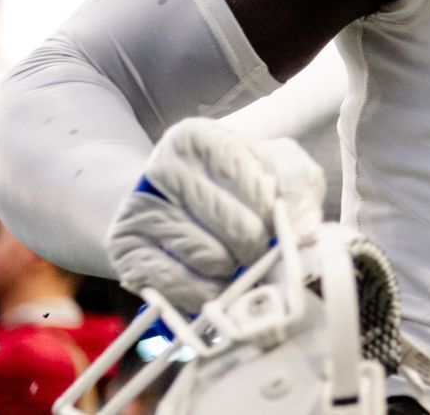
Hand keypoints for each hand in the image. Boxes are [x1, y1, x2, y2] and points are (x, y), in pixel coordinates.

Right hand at [105, 118, 325, 312]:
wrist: (164, 200)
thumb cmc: (229, 181)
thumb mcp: (272, 164)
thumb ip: (298, 185)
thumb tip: (303, 227)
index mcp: (200, 137)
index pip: (258, 189)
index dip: (277, 218)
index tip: (278, 225)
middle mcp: (162, 167)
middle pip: (238, 228)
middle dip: (259, 249)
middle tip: (260, 253)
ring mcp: (139, 210)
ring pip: (211, 260)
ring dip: (233, 271)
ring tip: (233, 261)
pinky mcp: (126, 251)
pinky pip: (181, 286)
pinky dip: (206, 292)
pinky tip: (211, 280)